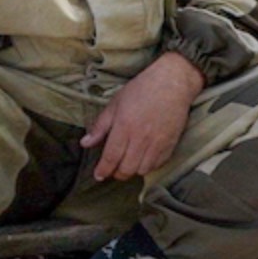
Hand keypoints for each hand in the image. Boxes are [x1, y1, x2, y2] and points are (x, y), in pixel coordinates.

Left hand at [81, 52, 204, 180]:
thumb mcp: (115, 103)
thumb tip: (85, 143)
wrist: (172, 83)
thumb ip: (100, 126)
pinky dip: (148, 166)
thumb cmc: (141, 89)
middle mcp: (141, 138)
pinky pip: (157, 165)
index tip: (98, 175)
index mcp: (124, 127)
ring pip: (142, 170)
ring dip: (132, 170)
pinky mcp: (170, 144)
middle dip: (116, 173)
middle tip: (112, 169)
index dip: (103, 170)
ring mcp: (157, 143)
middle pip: (126, 169)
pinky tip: (143, 159)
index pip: (111, 157)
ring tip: (128, 163)